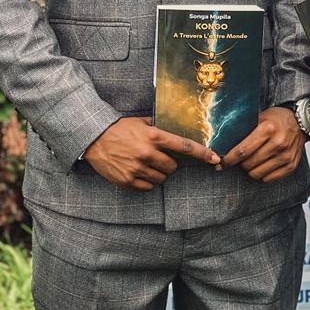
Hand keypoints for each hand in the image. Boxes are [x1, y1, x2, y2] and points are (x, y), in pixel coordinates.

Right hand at [83, 117, 219, 190]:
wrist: (94, 138)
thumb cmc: (119, 128)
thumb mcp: (141, 122)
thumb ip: (158, 126)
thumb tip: (174, 125)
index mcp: (154, 137)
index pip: (184, 146)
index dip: (202, 153)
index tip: (215, 158)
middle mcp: (148, 153)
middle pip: (173, 167)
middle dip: (169, 164)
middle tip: (158, 158)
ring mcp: (137, 168)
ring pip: (161, 178)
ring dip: (157, 173)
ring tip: (145, 164)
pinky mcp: (128, 181)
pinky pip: (148, 187)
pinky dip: (146, 182)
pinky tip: (138, 172)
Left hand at [221, 107, 304, 182]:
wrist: (301, 122)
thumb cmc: (278, 119)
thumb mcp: (261, 117)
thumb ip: (245, 129)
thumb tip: (224, 142)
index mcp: (268, 129)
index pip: (243, 150)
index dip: (229, 159)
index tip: (220, 163)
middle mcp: (278, 143)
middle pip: (248, 164)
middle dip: (240, 163)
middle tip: (239, 158)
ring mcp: (286, 156)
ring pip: (257, 174)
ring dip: (250, 170)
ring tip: (251, 161)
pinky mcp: (291, 166)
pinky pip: (268, 179)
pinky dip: (261, 174)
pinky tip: (261, 165)